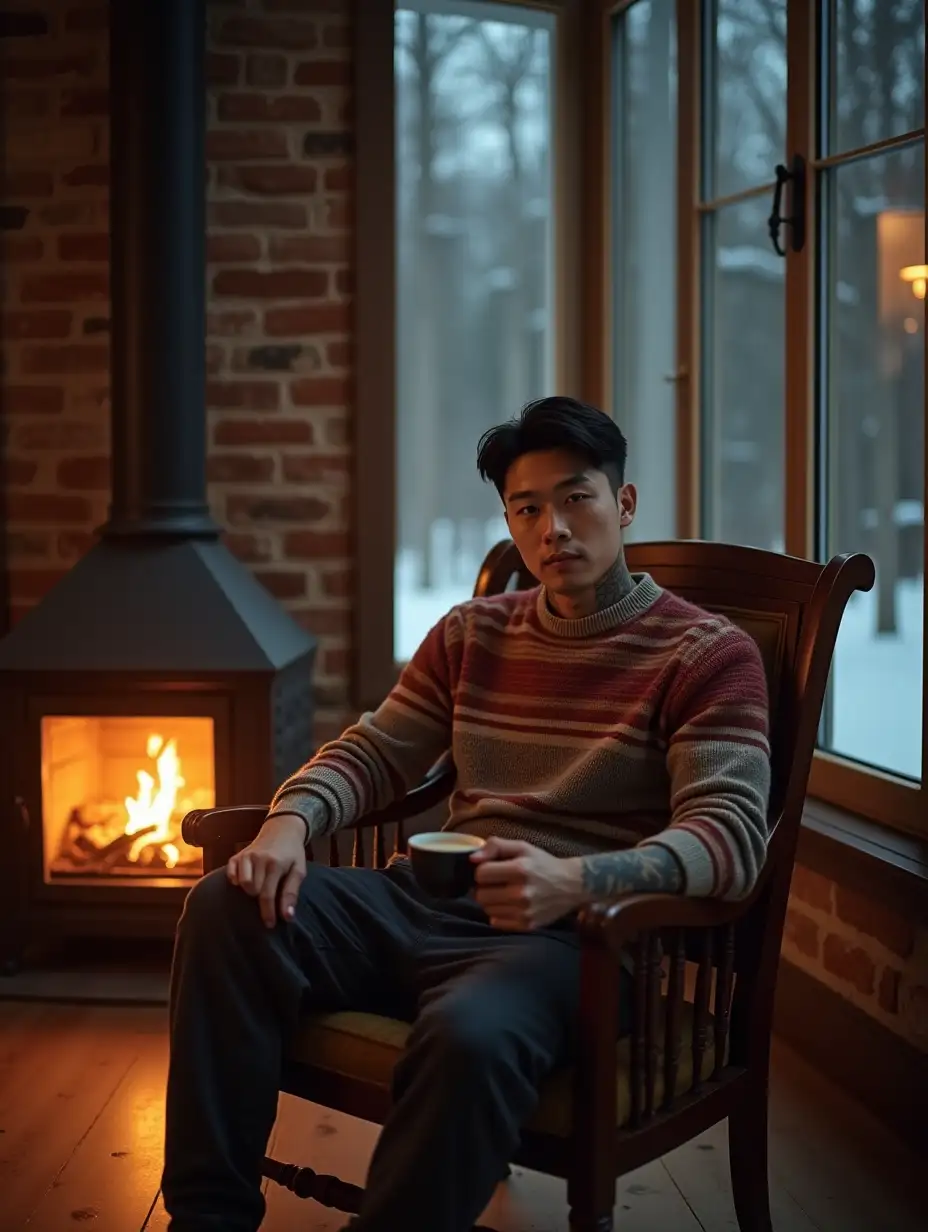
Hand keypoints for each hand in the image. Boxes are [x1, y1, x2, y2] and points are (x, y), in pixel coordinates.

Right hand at [226, 813, 306, 928]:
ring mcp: (246, 856)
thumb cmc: (292, 853)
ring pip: (241, 884)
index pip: (268, 895)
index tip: (270, 925)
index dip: (268, 913)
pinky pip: (230, 874)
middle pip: (253, 891)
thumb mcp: (299, 870)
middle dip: (260, 901)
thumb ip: (292, 893)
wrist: (282, 829)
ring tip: (259, 890)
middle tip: (269, 902)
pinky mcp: (237, 855)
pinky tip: (245, 882)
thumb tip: (287, 917)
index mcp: (275, 864)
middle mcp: (258, 859)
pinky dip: (236, 881)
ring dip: (250, 891)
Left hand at [471, 837, 583, 930]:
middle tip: (496, 883)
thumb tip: (473, 858)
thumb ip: (495, 846)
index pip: (481, 874)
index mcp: (519, 870)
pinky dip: (498, 914)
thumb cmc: (543, 863)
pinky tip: (509, 905)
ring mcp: (524, 912)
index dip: (483, 870)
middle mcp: (521, 893)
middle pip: (481, 895)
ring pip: (487, 910)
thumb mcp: (522, 847)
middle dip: (484, 887)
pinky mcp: (527, 926)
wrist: (572, 885)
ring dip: (491, 901)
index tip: (492, 869)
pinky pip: (496, 922)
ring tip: (503, 893)